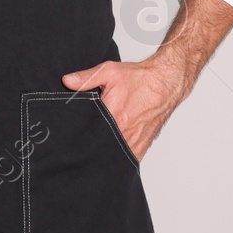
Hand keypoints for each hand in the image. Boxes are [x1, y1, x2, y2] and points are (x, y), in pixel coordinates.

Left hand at [61, 58, 186, 162]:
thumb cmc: (139, 78)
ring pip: (111, 156)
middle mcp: (123, 132)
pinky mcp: (141, 147)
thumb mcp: (109, 71)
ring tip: (94, 147)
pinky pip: (125, 160)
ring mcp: (133, 142)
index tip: (69, 136)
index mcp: (113, 115)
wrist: (164, 83)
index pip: (87, 133)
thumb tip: (67, 81)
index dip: (77, 135)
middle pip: (98, 147)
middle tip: (79, 142)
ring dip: (102, 152)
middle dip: (88, 145)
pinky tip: (108, 152)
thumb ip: (86, 78)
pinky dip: (116, 158)